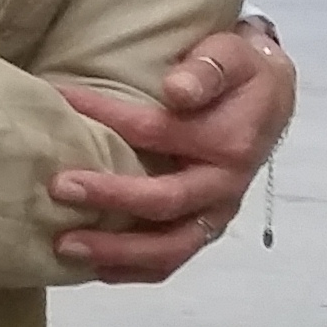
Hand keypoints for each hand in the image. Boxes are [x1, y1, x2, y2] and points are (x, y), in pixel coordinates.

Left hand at [53, 20, 293, 279]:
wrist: (268, 100)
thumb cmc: (240, 74)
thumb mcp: (231, 56)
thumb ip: (208, 70)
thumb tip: (177, 90)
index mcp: (229, 142)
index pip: (157, 131)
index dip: (106, 117)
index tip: (58, 101)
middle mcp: (224, 185)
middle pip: (165, 202)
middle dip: (109, 196)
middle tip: (58, 188)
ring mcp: (214, 213)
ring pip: (169, 248)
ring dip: (116, 252)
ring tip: (64, 246)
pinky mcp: (202, 228)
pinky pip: (168, 260)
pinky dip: (130, 270)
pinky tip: (91, 268)